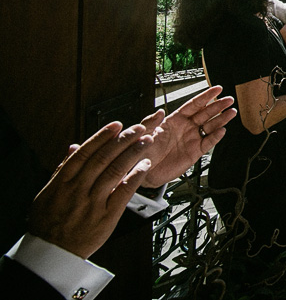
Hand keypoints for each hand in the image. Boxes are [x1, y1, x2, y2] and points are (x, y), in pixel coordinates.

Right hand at [27, 121, 152, 258]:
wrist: (52, 252)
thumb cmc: (49, 222)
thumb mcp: (47, 193)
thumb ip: (62, 169)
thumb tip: (73, 146)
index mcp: (63, 182)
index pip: (84, 153)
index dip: (102, 136)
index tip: (116, 125)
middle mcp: (77, 189)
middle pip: (103, 158)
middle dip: (123, 140)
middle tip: (138, 128)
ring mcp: (92, 202)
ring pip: (115, 171)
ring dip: (133, 153)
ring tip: (146, 141)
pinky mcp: (106, 216)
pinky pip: (124, 192)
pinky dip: (136, 176)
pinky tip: (145, 165)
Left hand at [141, 86, 235, 187]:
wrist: (144, 171)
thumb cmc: (142, 150)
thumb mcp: (143, 133)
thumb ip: (151, 121)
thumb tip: (159, 111)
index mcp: (175, 119)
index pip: (194, 104)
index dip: (206, 96)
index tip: (217, 89)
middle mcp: (186, 127)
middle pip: (206, 113)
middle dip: (218, 106)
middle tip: (229, 100)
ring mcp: (192, 139)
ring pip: (210, 126)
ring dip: (221, 119)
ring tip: (231, 112)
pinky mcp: (195, 152)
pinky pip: (208, 143)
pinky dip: (216, 137)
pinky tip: (222, 130)